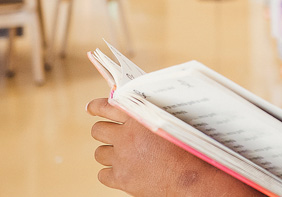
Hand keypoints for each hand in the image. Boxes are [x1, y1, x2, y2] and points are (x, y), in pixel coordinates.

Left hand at [87, 98, 259, 195]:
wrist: (190, 178)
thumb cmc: (186, 147)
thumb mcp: (169, 120)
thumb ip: (149, 111)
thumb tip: (132, 103)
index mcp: (137, 117)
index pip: (106, 106)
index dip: (96, 106)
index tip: (91, 108)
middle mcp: (126, 136)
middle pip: (98, 130)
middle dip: (102, 130)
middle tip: (110, 133)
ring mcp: (121, 158)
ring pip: (99, 153)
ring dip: (108, 152)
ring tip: (121, 154)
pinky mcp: (121, 179)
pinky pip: (103, 174)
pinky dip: (111, 173)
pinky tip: (122, 170)